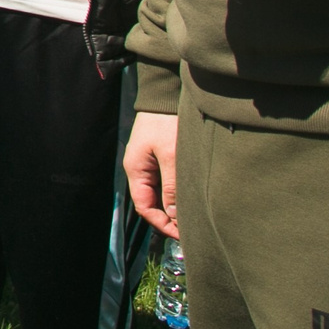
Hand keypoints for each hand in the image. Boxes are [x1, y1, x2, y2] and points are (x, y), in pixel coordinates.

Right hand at [124, 111, 180, 239]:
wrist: (165, 94)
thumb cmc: (166, 122)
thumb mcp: (171, 155)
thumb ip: (171, 187)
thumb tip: (173, 215)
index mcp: (136, 169)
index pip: (144, 207)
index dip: (162, 224)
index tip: (181, 234)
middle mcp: (139, 168)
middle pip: (151, 202)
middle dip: (169, 218)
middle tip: (190, 229)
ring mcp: (148, 163)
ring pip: (159, 193)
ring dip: (173, 206)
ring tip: (192, 216)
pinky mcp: (158, 157)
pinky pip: (164, 182)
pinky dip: (175, 193)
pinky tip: (189, 198)